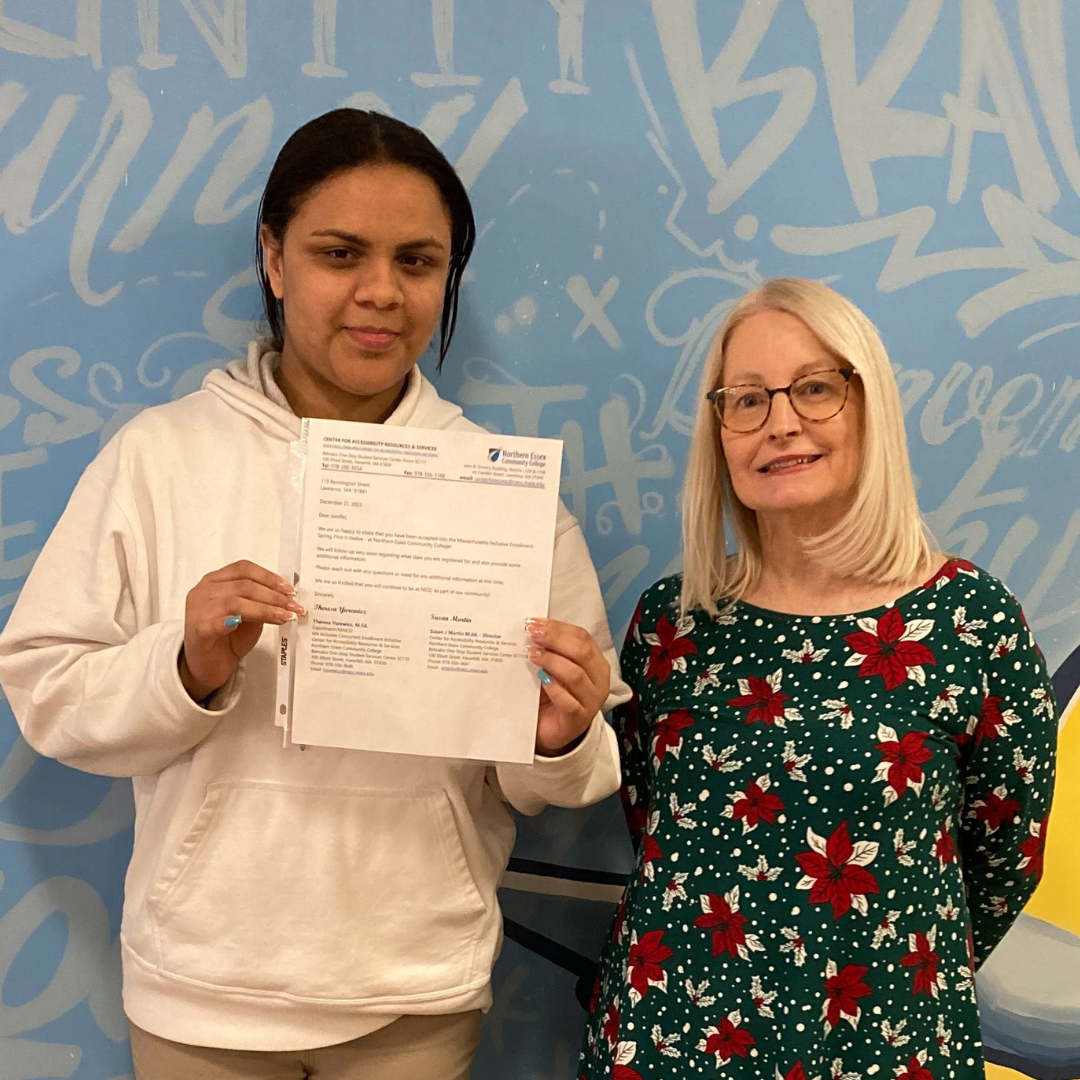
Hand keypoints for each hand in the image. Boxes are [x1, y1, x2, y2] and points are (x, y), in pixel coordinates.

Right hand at [179, 560, 303, 702]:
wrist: (208, 666)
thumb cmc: (227, 638)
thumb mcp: (249, 614)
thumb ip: (261, 601)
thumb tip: (286, 594)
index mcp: (216, 581)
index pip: (244, 569)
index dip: (269, 577)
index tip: (288, 589)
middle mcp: (204, 591)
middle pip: (243, 585)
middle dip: (273, 596)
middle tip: (292, 606)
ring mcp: (198, 609)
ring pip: (236, 601)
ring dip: (265, 609)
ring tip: (283, 617)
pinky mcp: (198, 630)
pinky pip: (218, 621)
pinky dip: (238, 620)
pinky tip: (253, 623)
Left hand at [527, 618, 609, 755]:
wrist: (551, 730)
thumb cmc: (552, 695)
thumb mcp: (554, 668)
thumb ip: (551, 650)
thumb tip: (534, 627)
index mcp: (596, 663)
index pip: (583, 637)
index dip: (559, 628)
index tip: (535, 622)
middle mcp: (599, 680)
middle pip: (582, 652)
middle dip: (555, 640)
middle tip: (533, 635)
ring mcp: (591, 701)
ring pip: (576, 675)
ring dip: (552, 661)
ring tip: (532, 655)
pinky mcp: (579, 720)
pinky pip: (569, 702)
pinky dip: (554, 689)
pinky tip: (541, 680)